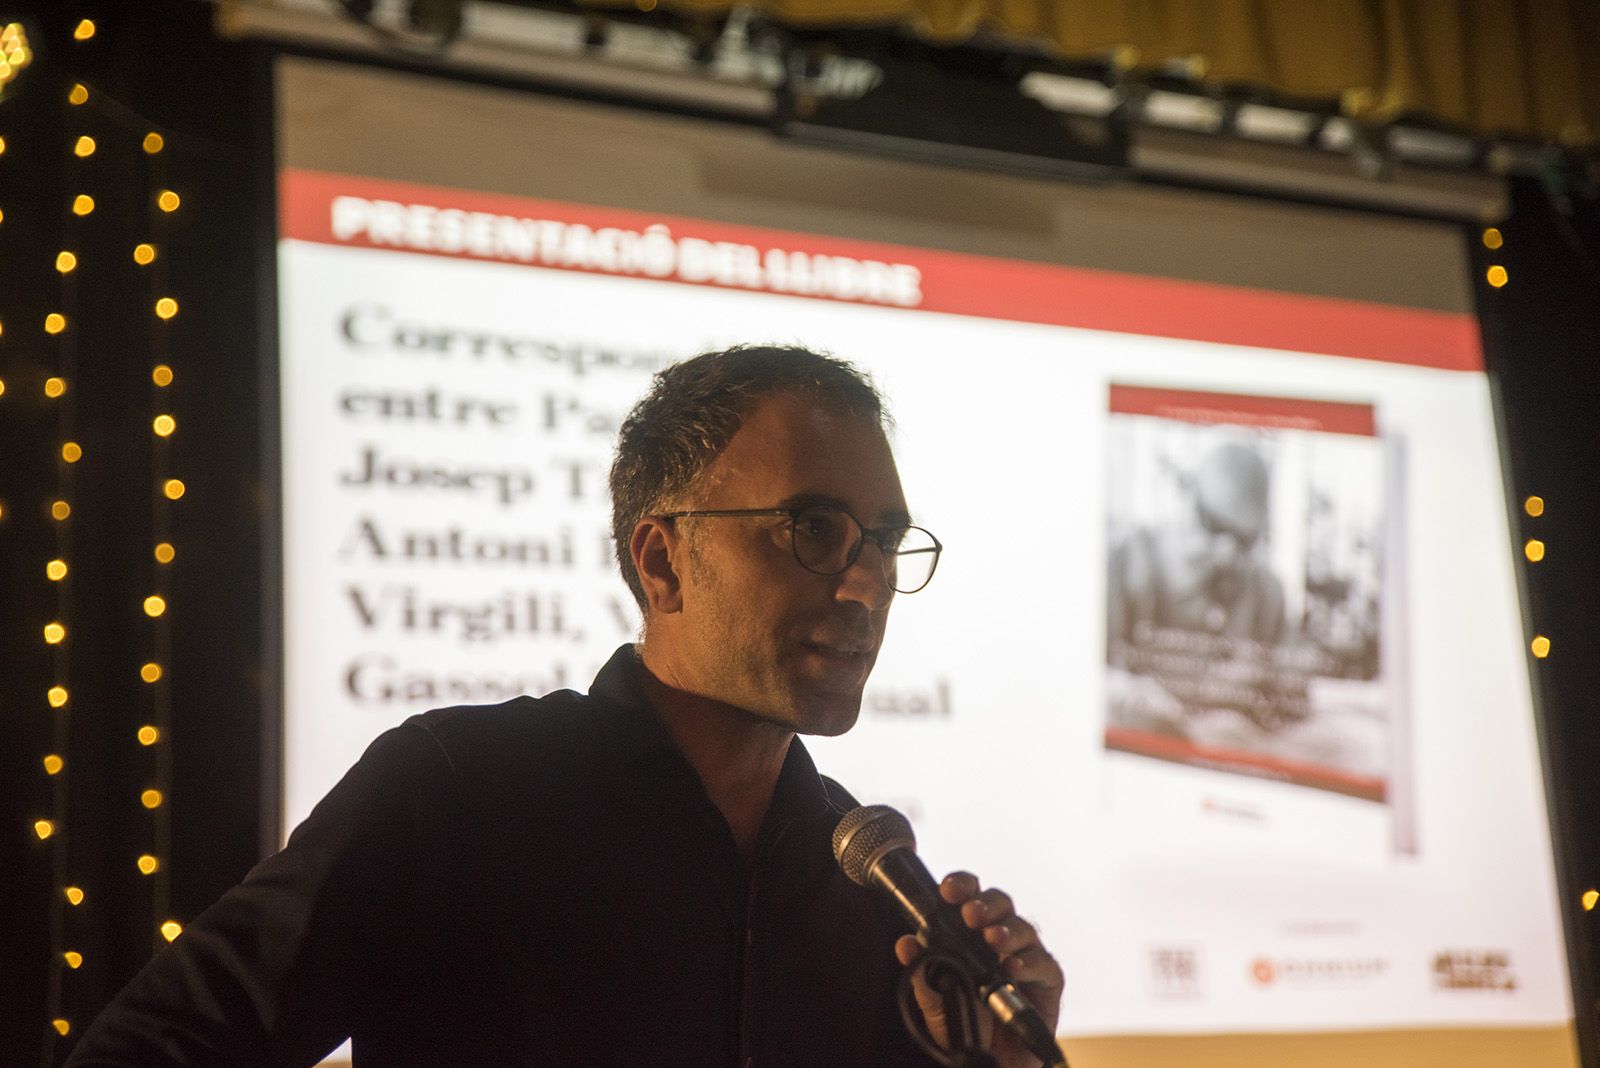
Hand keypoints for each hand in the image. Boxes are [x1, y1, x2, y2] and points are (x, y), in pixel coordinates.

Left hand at [894, 871, 1063, 1067]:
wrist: (988, 1066)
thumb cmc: (963, 1028)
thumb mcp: (934, 1002)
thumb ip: (923, 974)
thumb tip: (906, 943)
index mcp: (971, 935)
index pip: (970, 898)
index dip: (962, 886)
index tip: (948, 890)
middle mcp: (1001, 942)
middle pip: (1001, 905)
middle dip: (986, 903)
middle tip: (970, 914)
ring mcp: (1027, 960)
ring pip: (1024, 929)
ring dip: (1007, 930)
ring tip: (991, 939)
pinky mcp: (1047, 985)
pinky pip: (1045, 965)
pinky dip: (1029, 962)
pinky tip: (1012, 967)